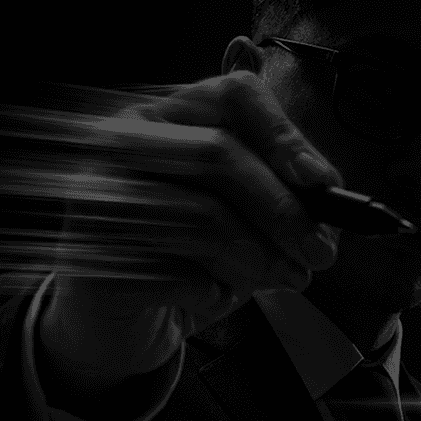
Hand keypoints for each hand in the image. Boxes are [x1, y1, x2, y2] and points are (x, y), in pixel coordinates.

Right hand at [45, 71, 342, 377]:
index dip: (283, 134)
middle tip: (321, 252)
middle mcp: (122, 144)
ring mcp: (100, 199)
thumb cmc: (189, 258)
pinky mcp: (93, 260)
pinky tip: (216, 297)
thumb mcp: (241, 215)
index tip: (321, 181)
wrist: (124, 325)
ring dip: (258, 258)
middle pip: (216, 153)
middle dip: (282, 208)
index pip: (231, 95)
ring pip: (199, 216)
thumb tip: (326, 192)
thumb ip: (282, 190)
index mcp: (165, 116)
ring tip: (284, 280)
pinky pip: (176, 273)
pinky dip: (214, 292)